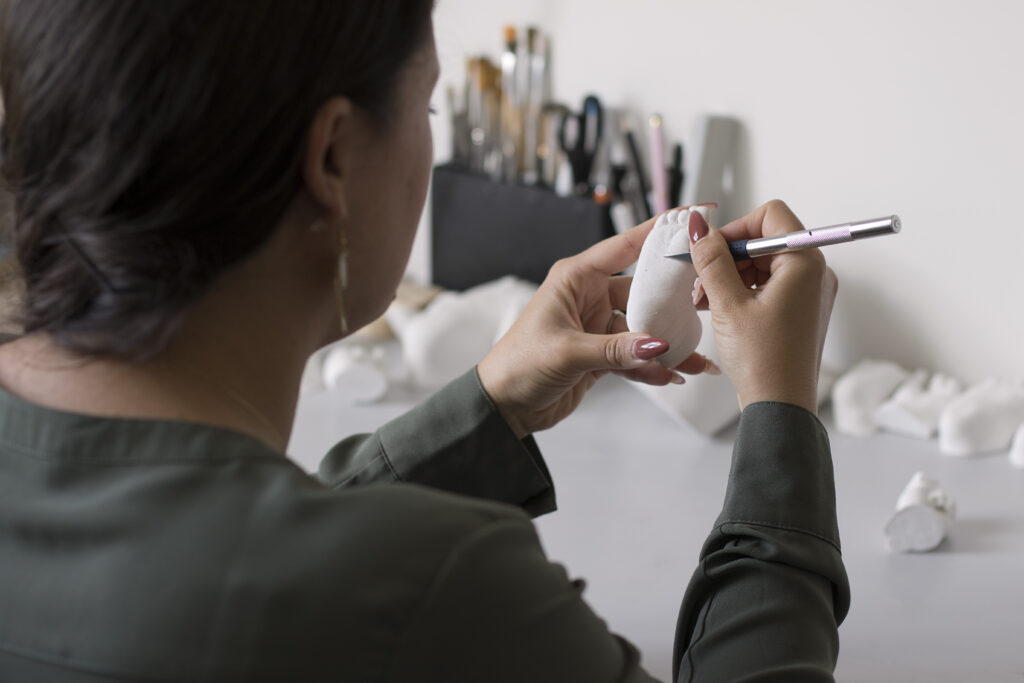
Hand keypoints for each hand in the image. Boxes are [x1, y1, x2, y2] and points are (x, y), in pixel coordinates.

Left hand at [478, 216, 714, 437]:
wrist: (503, 406)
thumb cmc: (518, 365)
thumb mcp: (568, 352)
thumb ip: (616, 349)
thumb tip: (658, 345)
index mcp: (575, 278)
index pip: (625, 246)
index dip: (660, 230)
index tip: (692, 216)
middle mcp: (589, 297)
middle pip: (644, 289)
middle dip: (675, 301)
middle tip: (707, 304)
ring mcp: (597, 326)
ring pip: (644, 328)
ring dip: (669, 343)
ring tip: (696, 357)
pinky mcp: (601, 354)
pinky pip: (636, 355)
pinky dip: (653, 366)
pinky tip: (673, 374)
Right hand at [689, 200, 837, 413]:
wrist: (781, 408)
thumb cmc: (764, 361)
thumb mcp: (728, 305)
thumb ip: (711, 259)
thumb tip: (697, 225)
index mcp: (805, 264)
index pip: (770, 217)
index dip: (735, 230)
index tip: (709, 251)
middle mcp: (814, 274)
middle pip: (764, 242)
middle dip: (727, 258)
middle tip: (701, 283)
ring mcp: (808, 294)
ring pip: (762, 265)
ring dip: (729, 277)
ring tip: (705, 301)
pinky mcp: (799, 311)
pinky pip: (768, 287)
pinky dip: (741, 292)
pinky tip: (718, 310)